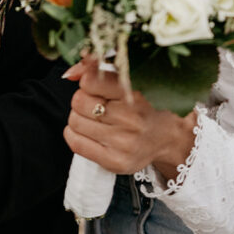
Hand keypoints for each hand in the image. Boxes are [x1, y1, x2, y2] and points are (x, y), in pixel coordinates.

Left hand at [63, 58, 197, 180]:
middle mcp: (130, 119)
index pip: (91, 81)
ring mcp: (123, 143)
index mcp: (134, 94)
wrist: (164, 139)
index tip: (93, 84)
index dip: (86, 81)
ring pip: (75, 122)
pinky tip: (85, 131)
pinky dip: (73, 134)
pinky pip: (77, 144)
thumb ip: (97, 71)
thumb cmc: (141, 107)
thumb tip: (70, 73)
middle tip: (91, 102)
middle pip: (79, 102)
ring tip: (90, 117)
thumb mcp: (127, 83)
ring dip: (77, 117)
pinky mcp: (115, 162)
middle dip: (81, 99)